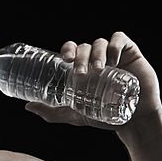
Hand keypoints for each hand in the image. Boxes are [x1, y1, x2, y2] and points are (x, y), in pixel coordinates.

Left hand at [24, 31, 161, 129]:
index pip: (71, 50)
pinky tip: (113, 60)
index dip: (67, 50)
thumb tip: (28, 106)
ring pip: (100, 43)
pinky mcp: (130, 52)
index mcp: (83, 68)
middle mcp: (96, 59)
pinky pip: (120, 39)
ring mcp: (113, 55)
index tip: (64, 60)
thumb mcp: (75, 115)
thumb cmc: (105, 117)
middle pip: (84, 47)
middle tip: (80, 73)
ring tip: (98, 70)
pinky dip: (114, 45)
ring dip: (96, 53)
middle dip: (80, 56)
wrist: (133, 121)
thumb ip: (53, 112)